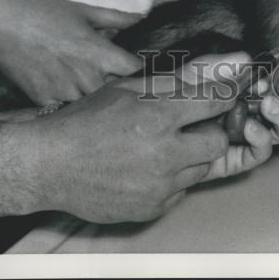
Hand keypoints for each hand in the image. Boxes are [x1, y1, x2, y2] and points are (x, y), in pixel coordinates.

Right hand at [0, 0, 144, 104]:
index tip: (134, 65)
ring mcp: (65, 92)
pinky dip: (69, 100)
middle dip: (115, 83)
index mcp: (99, 54)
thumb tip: (140, 19)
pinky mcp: (45, 101)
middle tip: (111, 75)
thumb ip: (116, 18)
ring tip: (85, 81)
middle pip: (114, 91)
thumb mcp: (84, 11)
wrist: (3, 25)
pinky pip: (66, 107)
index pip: (133, 71)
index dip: (137, 68)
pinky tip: (64, 86)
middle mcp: (86, 77)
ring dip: (93, 95)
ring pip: (90, 103)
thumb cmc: (45, 14)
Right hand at [26, 75, 233, 223]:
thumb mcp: (130, 87)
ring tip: (163, 145)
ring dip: (191, 155)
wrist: (53, 164)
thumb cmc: (88, 119)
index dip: (225, 96)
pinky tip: (148, 166)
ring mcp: (159, 185)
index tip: (224, 95)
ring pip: (201, 168)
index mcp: (159, 116)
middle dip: (211, 130)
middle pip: (218, 142)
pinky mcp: (152, 208)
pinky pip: (180, 191)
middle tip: (193, 124)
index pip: (217, 102)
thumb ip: (174, 81)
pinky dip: (172, 179)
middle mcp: (164, 153)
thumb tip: (213, 72)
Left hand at [177, 53, 278, 180]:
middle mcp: (252, 111)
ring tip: (270, 104)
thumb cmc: (165, 98)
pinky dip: (261, 139)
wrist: (145, 132)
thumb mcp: (190, 75)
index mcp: (249, 87)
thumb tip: (249, 58)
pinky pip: (257, 153)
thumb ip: (217, 66)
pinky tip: (251, 126)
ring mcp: (245, 136)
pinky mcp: (233, 159)